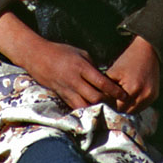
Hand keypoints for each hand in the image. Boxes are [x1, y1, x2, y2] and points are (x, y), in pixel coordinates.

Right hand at [0, 11, 127, 110]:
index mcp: (81, 67)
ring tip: (106, 110)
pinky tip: (93, 111)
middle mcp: (74, 80)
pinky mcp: (61, 96)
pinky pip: (75, 107)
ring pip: (85, 106)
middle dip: (108, 103)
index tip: (124, 95)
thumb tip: (104, 79)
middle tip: (118, 104)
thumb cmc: (61, 51)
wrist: (37, 56)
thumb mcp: (80, 53)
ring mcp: (67, 90)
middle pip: (95, 98)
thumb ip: (92, 66)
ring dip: (96, 109)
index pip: (102, 82)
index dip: (115, 91)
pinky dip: (85, 110)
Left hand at [106, 36, 159, 113]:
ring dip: (125, 107)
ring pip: (133, 111)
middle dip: (117, 107)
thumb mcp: (113, 72)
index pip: (116, 107)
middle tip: (110, 100)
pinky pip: (141, 107)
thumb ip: (106, 89)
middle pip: (125, 112)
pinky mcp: (154, 96)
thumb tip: (99, 101)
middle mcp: (144, 95)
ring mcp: (151, 97)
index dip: (109, 104)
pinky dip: (133, 104)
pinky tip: (128, 96)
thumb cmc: (128, 59)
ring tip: (119, 98)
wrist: (147, 50)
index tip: (103, 100)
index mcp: (133, 89)